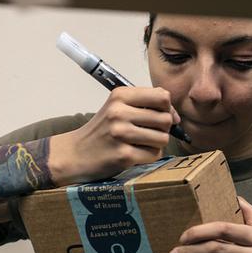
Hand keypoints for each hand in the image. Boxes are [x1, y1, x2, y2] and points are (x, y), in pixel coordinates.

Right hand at [48, 87, 180, 183]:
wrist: (75, 154)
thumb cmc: (102, 130)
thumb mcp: (118, 108)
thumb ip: (146, 105)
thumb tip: (176, 116)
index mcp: (120, 95)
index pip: (162, 96)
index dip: (168, 109)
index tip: (161, 117)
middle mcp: (119, 112)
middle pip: (166, 119)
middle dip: (163, 129)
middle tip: (148, 133)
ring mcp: (120, 134)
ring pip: (163, 138)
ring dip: (156, 144)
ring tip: (140, 144)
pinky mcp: (123, 155)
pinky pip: (153, 155)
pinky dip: (148, 156)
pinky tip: (135, 154)